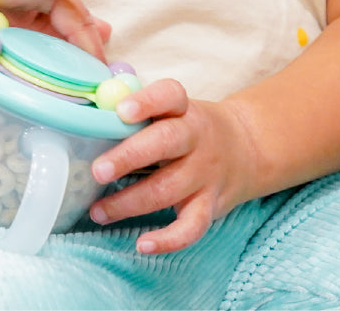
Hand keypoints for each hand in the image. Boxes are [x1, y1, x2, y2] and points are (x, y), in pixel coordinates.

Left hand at [88, 80, 256, 253]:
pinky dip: (169, 240)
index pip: (170, 96)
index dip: (147, 102)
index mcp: (184, 110)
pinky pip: (192, 226)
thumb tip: (93, 109)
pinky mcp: (210, 205)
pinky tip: (143, 244)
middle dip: (130, 156)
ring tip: (98, 212)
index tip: (121, 111)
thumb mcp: (176, 111)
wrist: (245, 148)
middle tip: (99, 170)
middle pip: (167, 141)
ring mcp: (205, 173)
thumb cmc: (191, 130)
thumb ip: (140, 112)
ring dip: (128, 203)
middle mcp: (197, 138)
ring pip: (168, 189)